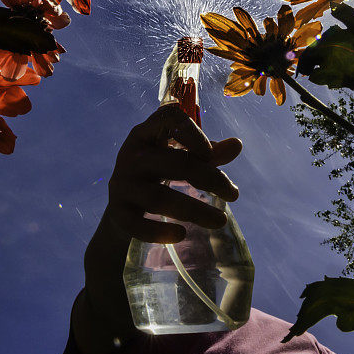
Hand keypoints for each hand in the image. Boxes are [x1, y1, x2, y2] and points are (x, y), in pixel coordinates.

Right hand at [107, 103, 241, 244]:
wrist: (123, 205)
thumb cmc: (159, 171)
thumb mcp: (181, 156)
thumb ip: (208, 152)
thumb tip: (236, 145)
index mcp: (147, 133)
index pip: (168, 119)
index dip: (192, 133)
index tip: (211, 153)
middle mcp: (131, 154)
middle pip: (174, 163)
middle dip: (210, 179)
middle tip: (234, 195)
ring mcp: (121, 183)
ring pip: (158, 197)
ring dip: (194, 210)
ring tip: (220, 220)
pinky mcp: (116, 211)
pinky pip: (136, 224)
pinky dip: (159, 231)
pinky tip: (182, 234)